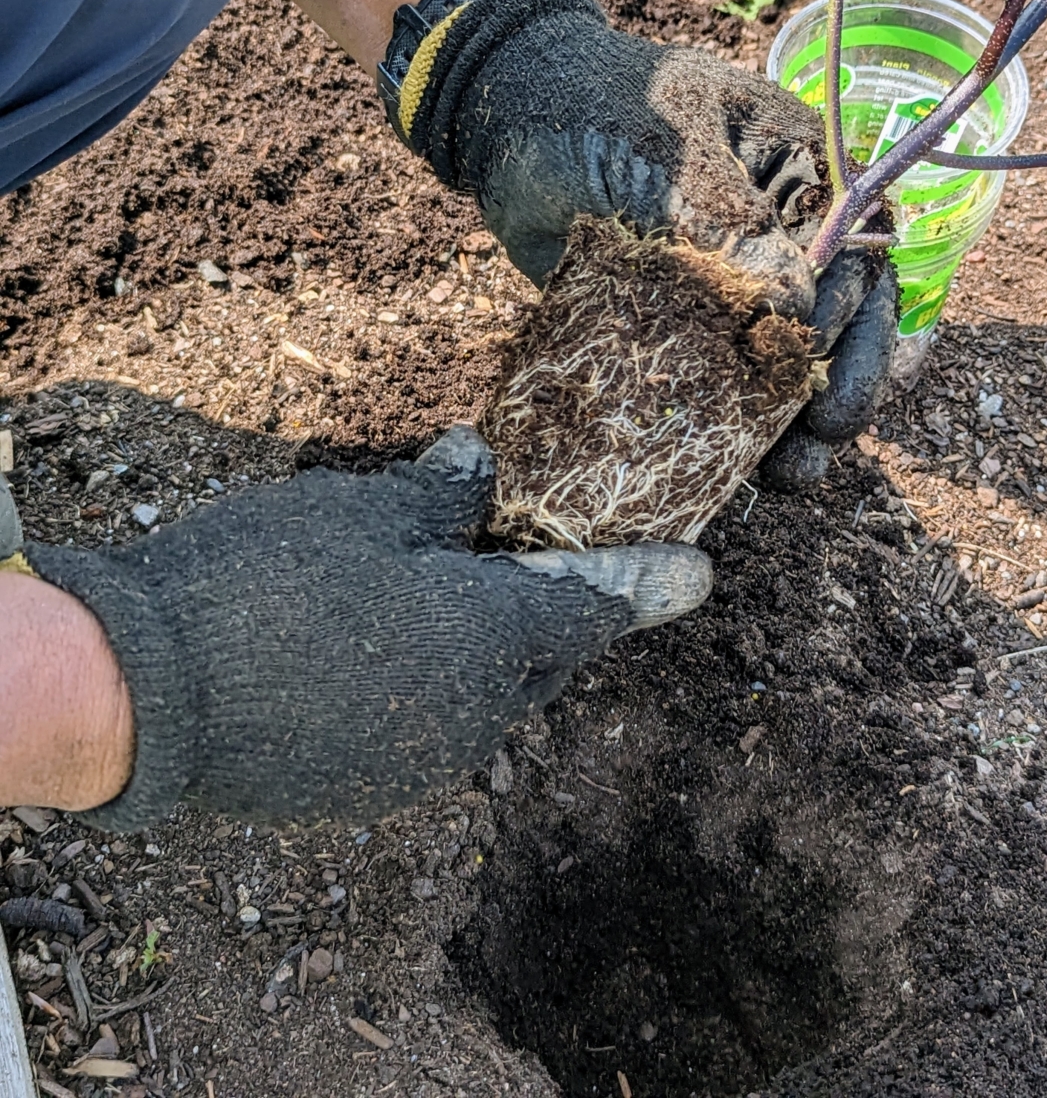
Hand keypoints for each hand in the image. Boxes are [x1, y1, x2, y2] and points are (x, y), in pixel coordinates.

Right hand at [24, 427, 708, 829]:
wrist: (142, 697)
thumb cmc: (262, 583)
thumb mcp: (360, 513)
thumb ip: (439, 498)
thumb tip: (480, 465)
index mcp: (489, 644)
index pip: (592, 611)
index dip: (646, 584)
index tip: (698, 573)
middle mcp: (471, 718)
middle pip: (540, 660)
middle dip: (556, 614)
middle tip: (552, 566)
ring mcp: (414, 765)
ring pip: (481, 696)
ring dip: (482, 650)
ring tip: (447, 595)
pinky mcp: (360, 788)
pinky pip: (424, 727)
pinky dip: (425, 682)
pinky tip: (379, 647)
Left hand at [397, 0, 896, 485]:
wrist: (502, 118)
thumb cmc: (593, 110)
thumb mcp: (672, 157)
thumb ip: (734, 229)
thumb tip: (800, 318)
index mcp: (805, 173)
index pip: (864, 257)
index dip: (861, 329)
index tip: (823, 387)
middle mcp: (786, 230)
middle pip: (843, 320)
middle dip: (839, 389)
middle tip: (821, 445)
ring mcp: (735, 278)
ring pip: (788, 359)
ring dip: (795, 423)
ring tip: (790, 479)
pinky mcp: (686, 318)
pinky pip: (723, 377)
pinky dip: (734, 423)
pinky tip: (733, 468)